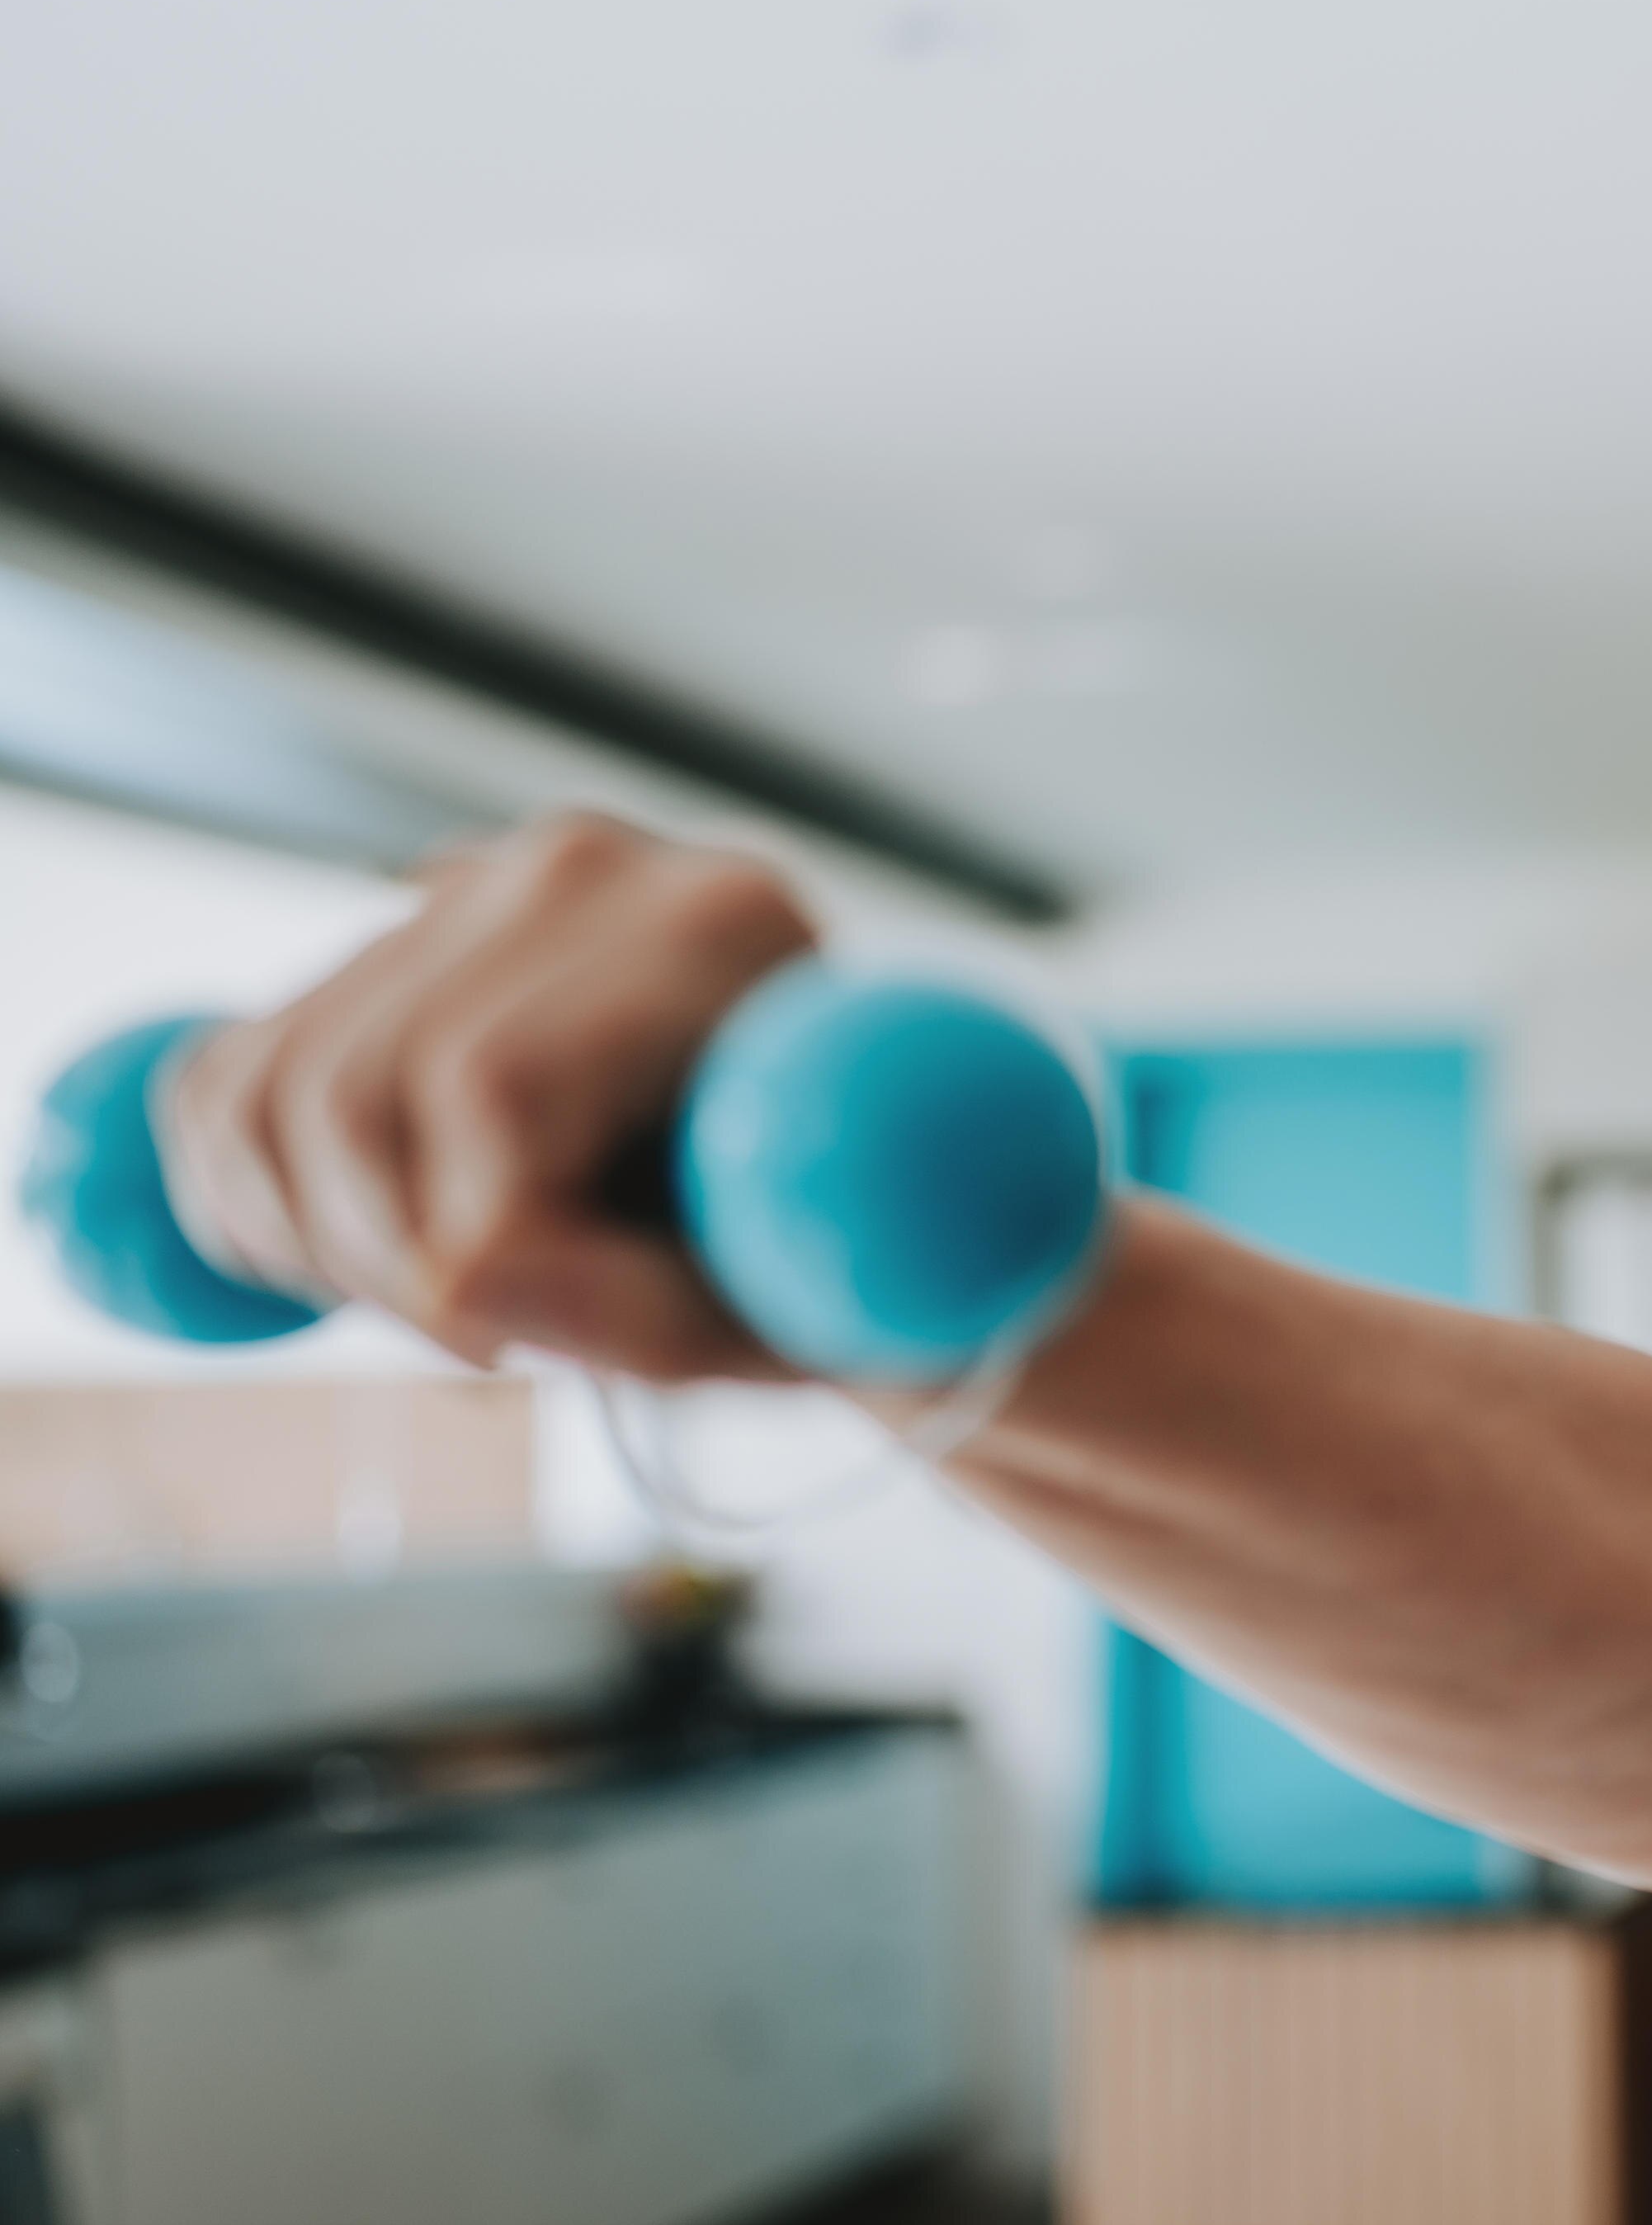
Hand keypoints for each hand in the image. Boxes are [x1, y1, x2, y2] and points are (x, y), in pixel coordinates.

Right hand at [159, 812, 816, 1379]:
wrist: (855, 1178)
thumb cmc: (848, 1256)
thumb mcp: (790, 1313)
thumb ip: (651, 1314)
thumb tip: (463, 1285)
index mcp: (723, 926)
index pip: (494, 1085)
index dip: (466, 1249)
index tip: (510, 1357)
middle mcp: (588, 867)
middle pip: (357, 1092)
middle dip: (386, 1269)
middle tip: (487, 1349)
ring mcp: (475, 883)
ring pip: (265, 1091)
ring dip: (317, 1249)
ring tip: (453, 1304)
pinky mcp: (385, 939)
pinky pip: (224, 1077)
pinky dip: (254, 1205)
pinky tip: (377, 1250)